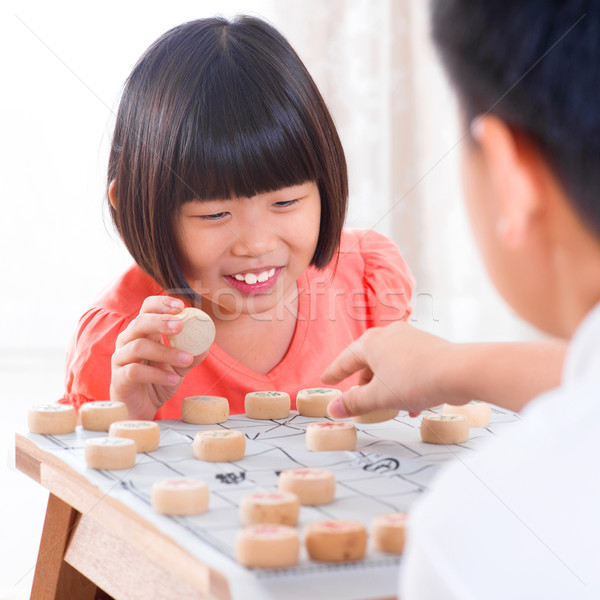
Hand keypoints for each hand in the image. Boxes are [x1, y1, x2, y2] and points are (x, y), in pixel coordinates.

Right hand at [110, 296, 207, 418]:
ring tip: (186, 360)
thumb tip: (207, 344)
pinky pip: (135, 371)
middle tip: (181, 325)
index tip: (181, 306)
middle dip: (161, 321)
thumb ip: (191, 355)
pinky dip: (157, 374)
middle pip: (139, 322)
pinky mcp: (118, 378)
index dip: (162, 304)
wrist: (141, 409)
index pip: (147, 308)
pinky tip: (173, 379)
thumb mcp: (179, 367)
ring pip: (138, 346)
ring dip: (165, 352)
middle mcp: (128, 341)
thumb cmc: (158, 381)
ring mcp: (120, 358)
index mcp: (143, 332)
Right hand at [321, 321, 455, 418]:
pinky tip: (413, 404)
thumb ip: (354, 403)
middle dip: (365, 384)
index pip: (345, 359)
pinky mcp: (428, 346)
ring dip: (387, 386)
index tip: (326, 380)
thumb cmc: (415, 380)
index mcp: (371, 342)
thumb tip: (333, 408)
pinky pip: (408, 366)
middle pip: (368, 361)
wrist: (458, 371)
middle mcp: (389, 334)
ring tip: (391, 407)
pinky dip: (404, 383)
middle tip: (361, 400)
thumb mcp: (379, 397)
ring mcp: (410, 338)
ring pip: (390, 365)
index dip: (334, 372)